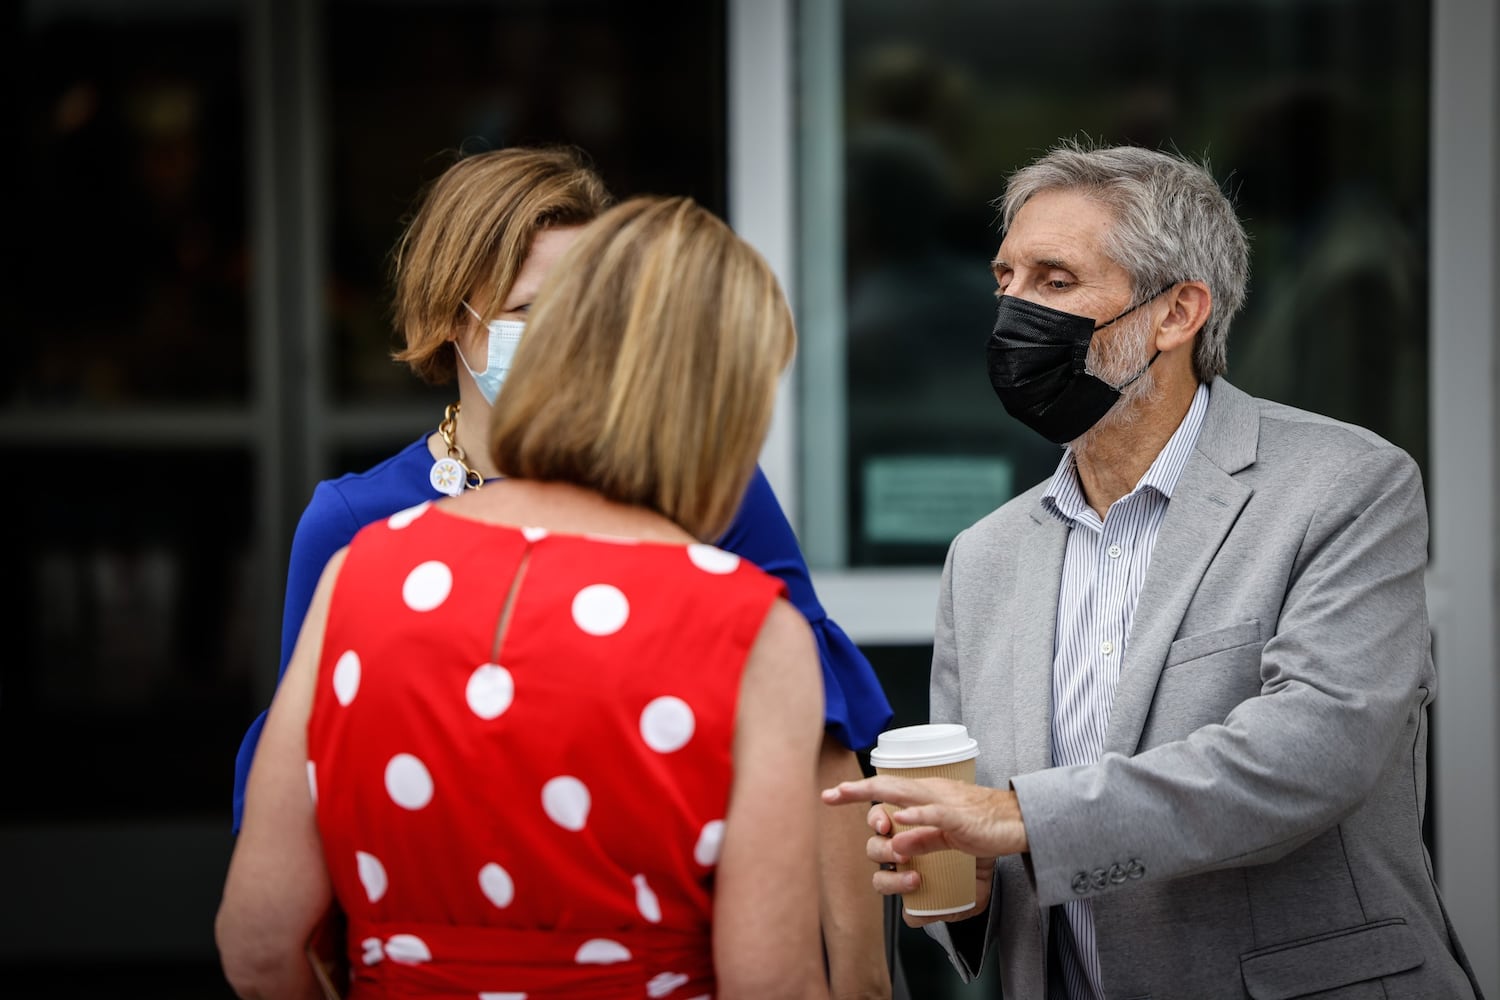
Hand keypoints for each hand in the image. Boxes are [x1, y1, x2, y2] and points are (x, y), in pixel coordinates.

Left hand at [822, 775, 1026, 925]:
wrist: (1018, 821)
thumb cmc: (983, 825)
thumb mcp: (945, 835)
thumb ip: (922, 840)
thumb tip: (896, 847)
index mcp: (925, 796)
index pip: (886, 788)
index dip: (858, 791)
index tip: (831, 794)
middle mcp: (930, 793)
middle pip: (887, 787)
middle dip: (857, 792)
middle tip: (830, 795)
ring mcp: (944, 804)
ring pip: (905, 796)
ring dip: (878, 802)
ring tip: (853, 802)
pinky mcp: (960, 819)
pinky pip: (935, 814)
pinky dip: (917, 816)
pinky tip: (899, 818)